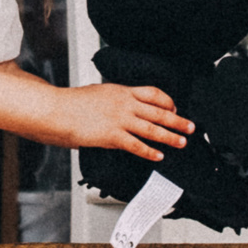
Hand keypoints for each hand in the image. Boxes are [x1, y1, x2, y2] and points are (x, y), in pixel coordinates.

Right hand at [64, 84, 193, 161]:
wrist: (56, 110)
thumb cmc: (71, 103)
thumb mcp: (98, 93)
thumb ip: (112, 99)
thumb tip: (119, 106)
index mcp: (122, 91)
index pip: (153, 93)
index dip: (168, 101)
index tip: (175, 108)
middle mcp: (125, 104)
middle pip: (159, 111)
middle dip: (178, 120)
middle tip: (191, 127)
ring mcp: (119, 120)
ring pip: (152, 129)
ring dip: (170, 136)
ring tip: (182, 142)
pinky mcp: (112, 136)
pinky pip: (136, 145)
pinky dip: (150, 152)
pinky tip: (159, 156)